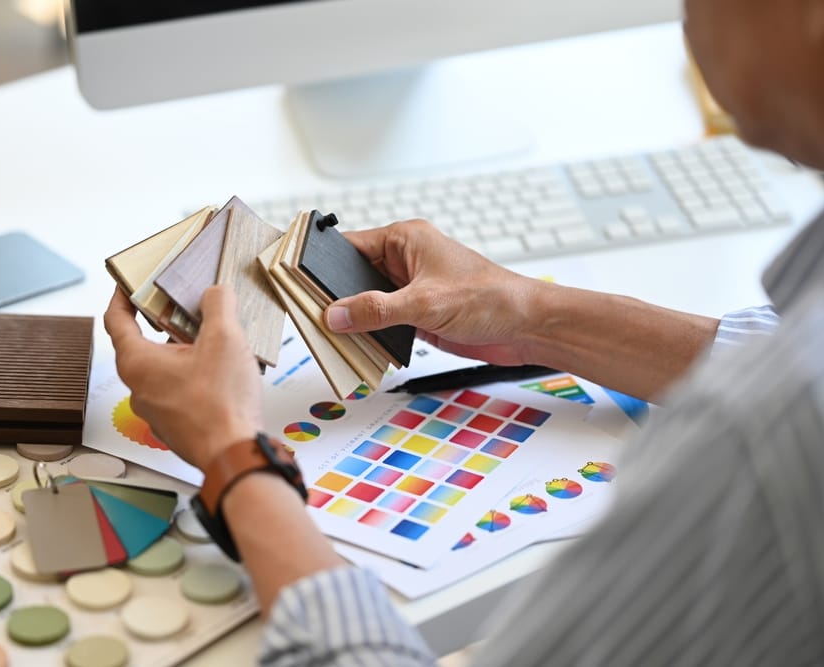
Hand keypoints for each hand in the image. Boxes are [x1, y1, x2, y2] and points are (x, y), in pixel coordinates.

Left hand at [103, 286, 262, 471]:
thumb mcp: (225, 339)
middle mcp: (139, 388)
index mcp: (138, 363)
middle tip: (185, 306)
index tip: (129, 284)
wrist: (234, 454)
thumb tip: (216, 293)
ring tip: (213, 340)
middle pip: (143, 344)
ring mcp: (155, 409)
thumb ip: (218, 305)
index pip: (115, 320)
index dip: (121, 296)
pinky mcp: (174, 424)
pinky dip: (193, 375)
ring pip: (163, 369)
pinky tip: (220, 371)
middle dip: (165, 323)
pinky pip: (177, 390)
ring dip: (183, 351)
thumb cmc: (221, 405)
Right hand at [323, 219, 546, 365]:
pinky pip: (382, 323)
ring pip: (366, 303)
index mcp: (405, 239)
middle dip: (336, 298)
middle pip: (353, 277)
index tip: (297, 279)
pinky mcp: (417, 314)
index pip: (349, 246)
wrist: (527, 327)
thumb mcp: (424, 303)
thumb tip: (336, 315)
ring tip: (332, 337)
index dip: (322, 264)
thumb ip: (376, 310)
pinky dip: (371, 335)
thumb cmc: (490, 298)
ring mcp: (410, 289)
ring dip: (354, 320)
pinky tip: (359, 348)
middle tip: (312, 316)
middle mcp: (404, 260)